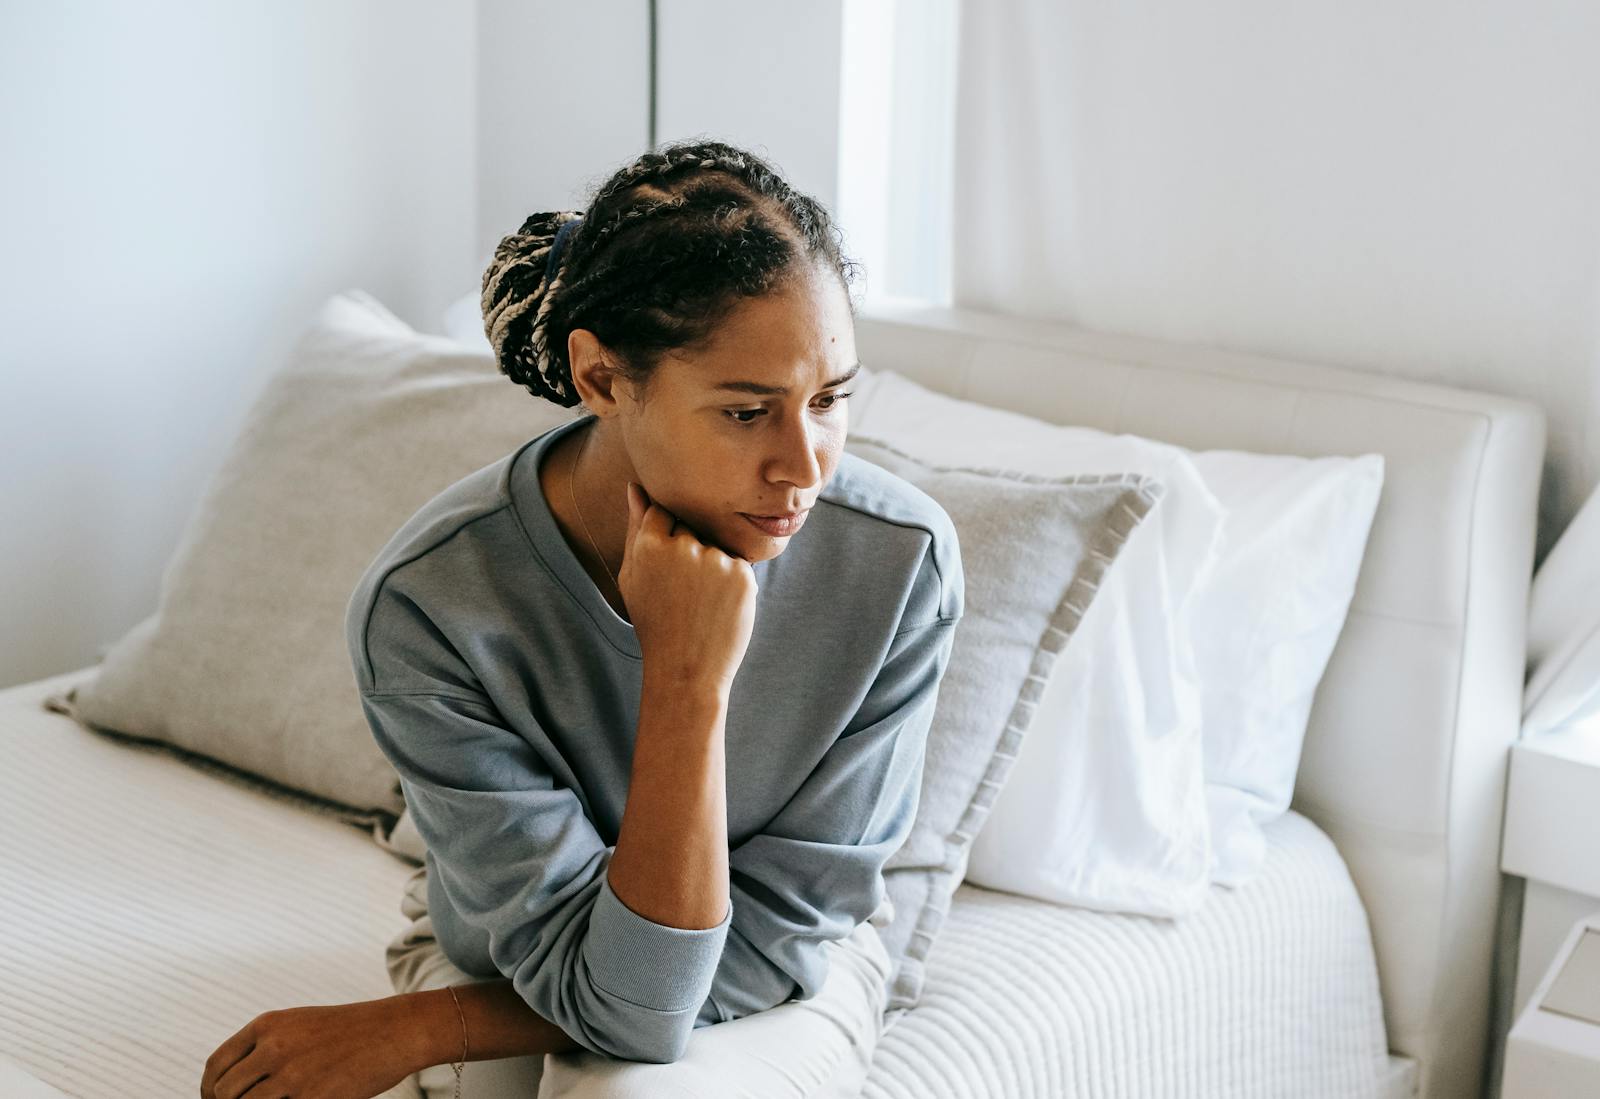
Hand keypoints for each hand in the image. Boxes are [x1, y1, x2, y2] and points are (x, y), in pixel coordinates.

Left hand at [200, 999, 422, 1098]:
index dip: (208, 1092)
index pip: (215, 1067)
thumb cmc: (349, 1031)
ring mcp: (291, 1076)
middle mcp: (273, 1048)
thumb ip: (266, 1046)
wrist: (395, 1030)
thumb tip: (233, 1084)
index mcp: (267, 1025)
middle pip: (224, 1093)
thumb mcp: (301, 1024)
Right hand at [618, 481, 757, 693]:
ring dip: (711, 565)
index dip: (667, 538)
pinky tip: (716, 607)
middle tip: (682, 592)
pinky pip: (736, 562)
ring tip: (699, 602)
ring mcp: (715, 559)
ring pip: (716, 544)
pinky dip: (730, 581)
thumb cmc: (654, 621)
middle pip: (692, 526)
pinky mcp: (742, 574)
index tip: (667, 567)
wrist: (686, 669)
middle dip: (690, 550)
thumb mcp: (633, 576)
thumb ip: (635, 527)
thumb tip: (635, 486)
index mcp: (650, 544)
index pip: (665, 512)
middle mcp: (683, 546)